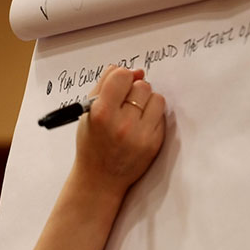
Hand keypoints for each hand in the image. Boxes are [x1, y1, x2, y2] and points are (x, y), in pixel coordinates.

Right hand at [75, 66, 165, 193]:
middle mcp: (122, 124)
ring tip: (134, 114)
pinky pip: (162, 115)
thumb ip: (106, 85)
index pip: (122, 75)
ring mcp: (141, 135)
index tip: (118, 87)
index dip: (121, 78)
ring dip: (147, 102)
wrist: (100, 178)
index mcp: (101, 113)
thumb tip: (136, 71)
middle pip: (142, 85)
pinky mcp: (154, 143)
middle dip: (134, 91)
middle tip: (125, 105)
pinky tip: (140, 126)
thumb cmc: (92, 143)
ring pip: (156, 98)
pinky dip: (152, 117)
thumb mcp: (87, 112)